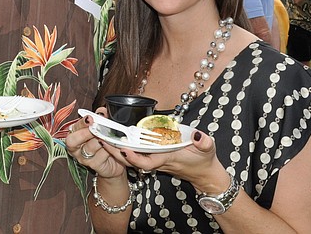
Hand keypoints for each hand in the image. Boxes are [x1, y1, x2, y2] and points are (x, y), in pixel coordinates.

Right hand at [65, 110, 125, 178]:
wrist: (115, 160)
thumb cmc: (105, 141)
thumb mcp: (102, 127)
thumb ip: (101, 117)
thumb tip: (101, 111)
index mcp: (75, 135)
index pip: (73, 128)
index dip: (81, 123)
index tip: (90, 118)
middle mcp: (76, 148)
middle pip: (73, 140)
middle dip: (87, 132)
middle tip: (98, 127)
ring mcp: (84, 158)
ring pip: (90, 147)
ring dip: (101, 139)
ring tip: (110, 135)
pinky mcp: (94, 166)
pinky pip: (101, 156)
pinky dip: (109, 149)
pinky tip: (115, 145)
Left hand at [98, 128, 224, 188]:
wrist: (203, 174)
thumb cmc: (204, 161)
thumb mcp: (208, 149)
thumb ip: (204, 142)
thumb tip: (198, 136)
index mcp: (168, 158)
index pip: (148, 161)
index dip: (135, 157)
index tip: (125, 149)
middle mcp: (158, 161)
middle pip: (133, 160)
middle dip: (117, 151)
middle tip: (102, 139)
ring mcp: (155, 160)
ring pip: (132, 157)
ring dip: (117, 149)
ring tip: (103, 136)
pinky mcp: (154, 158)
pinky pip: (136, 154)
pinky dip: (125, 147)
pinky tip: (115, 138)